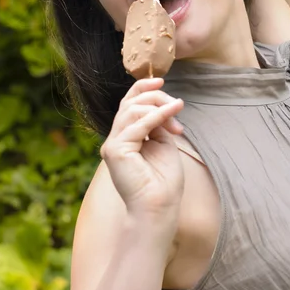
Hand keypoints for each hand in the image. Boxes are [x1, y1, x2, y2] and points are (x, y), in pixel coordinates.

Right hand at [100, 78, 184, 220]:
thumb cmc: (164, 181)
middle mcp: (115, 139)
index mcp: (125, 137)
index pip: (127, 103)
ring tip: (177, 111)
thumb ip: (159, 123)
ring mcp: (112, 145)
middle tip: (177, 105)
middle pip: (130, 103)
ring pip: (131, 110)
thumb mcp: (164, 143)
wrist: (160, 207)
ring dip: (158, 106)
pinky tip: (174, 110)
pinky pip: (138, 124)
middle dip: (155, 97)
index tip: (161, 81)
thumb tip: (162, 104)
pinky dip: (158, 115)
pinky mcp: (115, 151)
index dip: (142, 88)